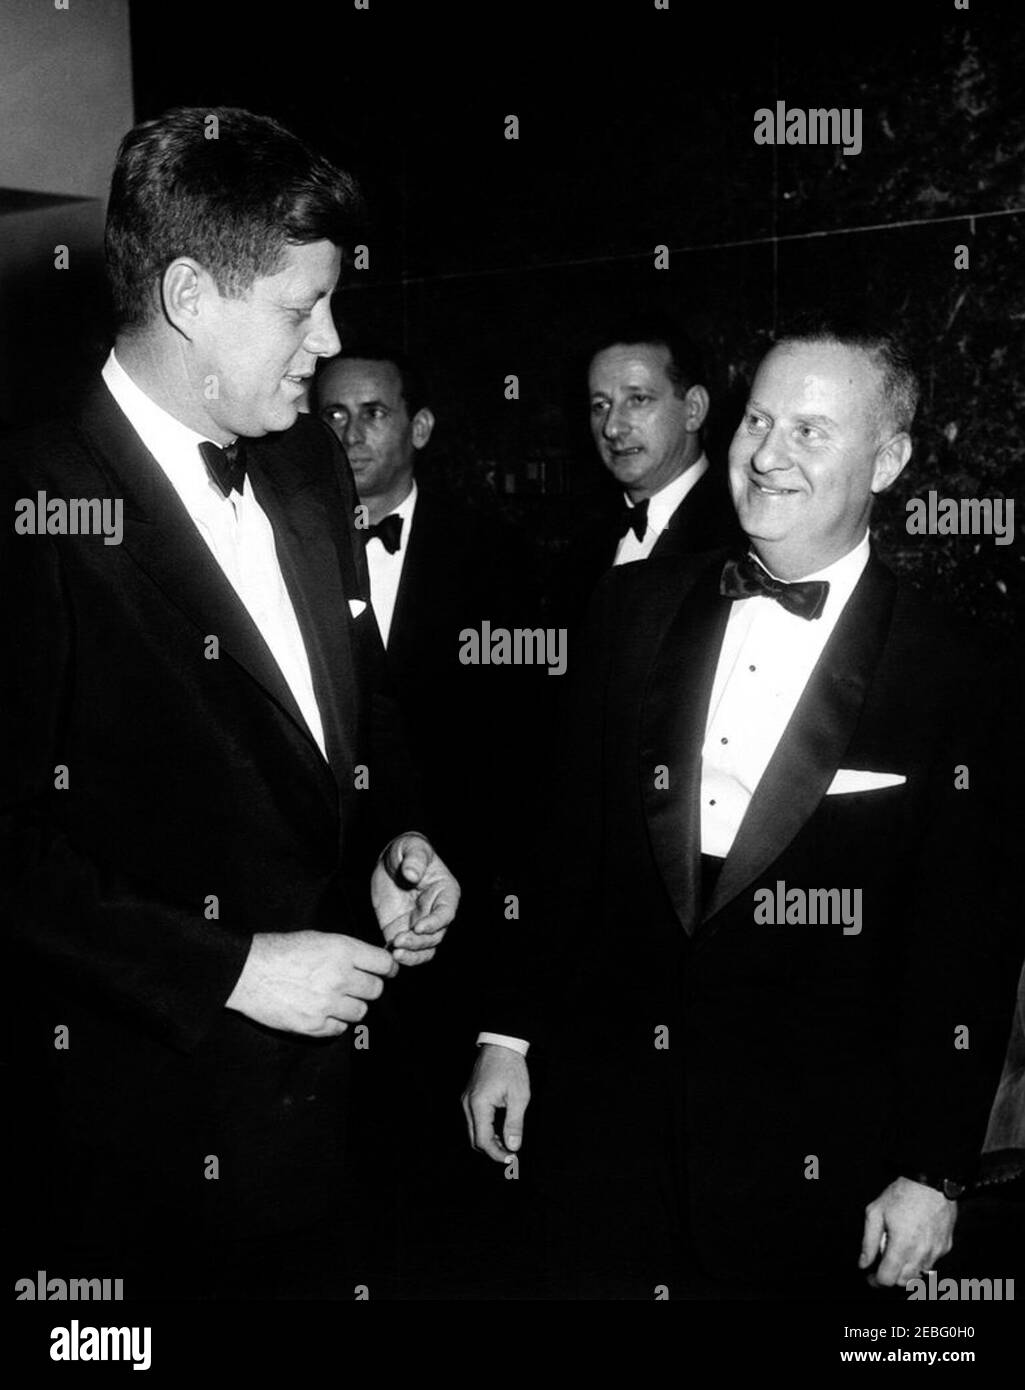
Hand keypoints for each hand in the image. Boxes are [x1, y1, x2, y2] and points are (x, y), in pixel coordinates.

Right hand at [225, 930, 397, 1036]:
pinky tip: (323, 1011)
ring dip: (352, 1006)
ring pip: (361, 1011)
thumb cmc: (279, 950)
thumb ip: (347, 951)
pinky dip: (335, 1022)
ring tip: (335, 998)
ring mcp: (327, 1004)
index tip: (387, 971)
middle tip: (356, 985)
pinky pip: (340, 1028)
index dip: (387, 968)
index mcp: (342, 950)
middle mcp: (340, 977)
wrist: (246, 972)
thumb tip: (371, 963)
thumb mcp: (318, 938)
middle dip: (368, 987)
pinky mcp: (314, 1025)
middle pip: (376, 990)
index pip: (384, 964)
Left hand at [371, 832, 459, 965]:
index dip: (435, 923)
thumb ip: (414, 859)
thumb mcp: (411, 846)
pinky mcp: (403, 931)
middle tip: (399, 940)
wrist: (389, 861)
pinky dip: (400, 956)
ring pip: (424, 949)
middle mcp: (435, 912)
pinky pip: (406, 950)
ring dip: (412, 954)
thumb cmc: (407, 850)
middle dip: (418, 942)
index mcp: (445, 893)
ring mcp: (420, 924)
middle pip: (435, 936)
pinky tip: (388, 954)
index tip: (418, 927)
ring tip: (395, 952)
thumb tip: (412, 874)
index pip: (446, 913)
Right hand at [462, 1044, 530, 1161]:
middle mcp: (468, 1104)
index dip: (497, 1154)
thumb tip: (512, 1147)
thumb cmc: (511, 1067)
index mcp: (479, 1105)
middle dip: (492, 1150)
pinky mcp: (469, 1097)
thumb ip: (515, 1124)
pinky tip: (499, 1130)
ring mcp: (466, 1100)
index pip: (483, 1141)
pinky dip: (484, 1130)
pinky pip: (473, 1120)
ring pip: (472, 1131)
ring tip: (507, 1144)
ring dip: (488, 1141)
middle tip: (510, 1154)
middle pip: (474, 1139)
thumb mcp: (519, 1096)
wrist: (501, 1044)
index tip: (511, 1159)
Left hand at [859, 1177, 957, 1286]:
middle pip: (903, 1281)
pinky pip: (931, 1262)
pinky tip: (914, 1244)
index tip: (870, 1276)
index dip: (876, 1280)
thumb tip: (863, 1263)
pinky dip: (921, 1260)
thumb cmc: (903, 1193)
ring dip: (907, 1270)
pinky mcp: (946, 1247)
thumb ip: (868, 1241)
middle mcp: (921, 1253)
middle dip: (891, 1276)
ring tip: (899, 1251)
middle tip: (883, 1263)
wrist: (932, 1181)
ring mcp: (936, 1252)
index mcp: (902, 1246)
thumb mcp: (876, 1212)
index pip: (888, 1278)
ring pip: (919, 1274)